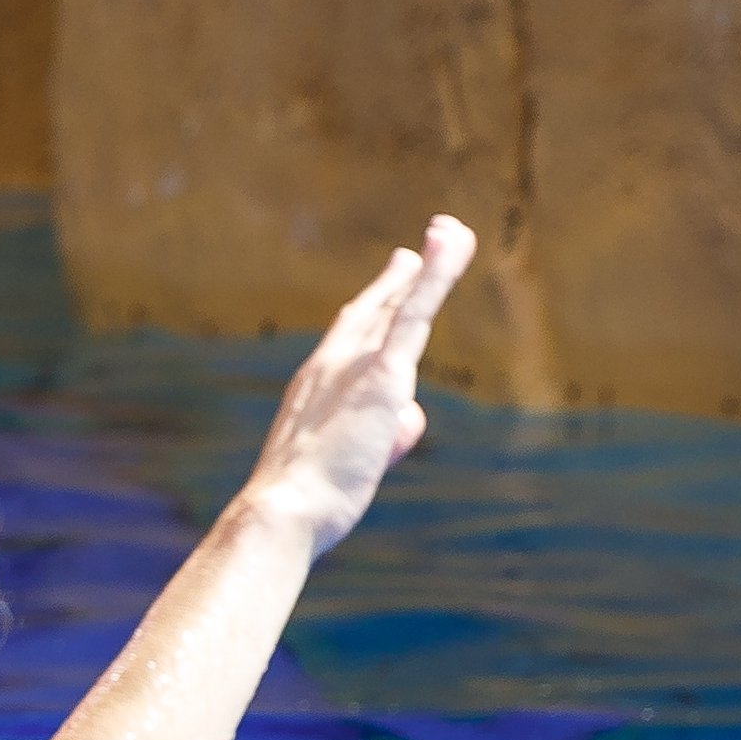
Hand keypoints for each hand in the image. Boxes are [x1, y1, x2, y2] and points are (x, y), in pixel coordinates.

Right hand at [233, 215, 474, 545]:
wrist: (285, 508)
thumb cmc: (308, 499)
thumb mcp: (346, 464)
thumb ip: (380, 435)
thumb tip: (404, 422)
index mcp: (317, 384)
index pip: (352, 334)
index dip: (375, 303)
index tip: (391, 279)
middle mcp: (332, 362)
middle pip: (377, 310)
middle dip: (403, 277)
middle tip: (425, 245)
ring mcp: (357, 364)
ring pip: (404, 305)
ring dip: (435, 263)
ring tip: (455, 231)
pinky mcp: (384, 372)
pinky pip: (415, 312)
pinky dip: (436, 275)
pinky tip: (450, 239)